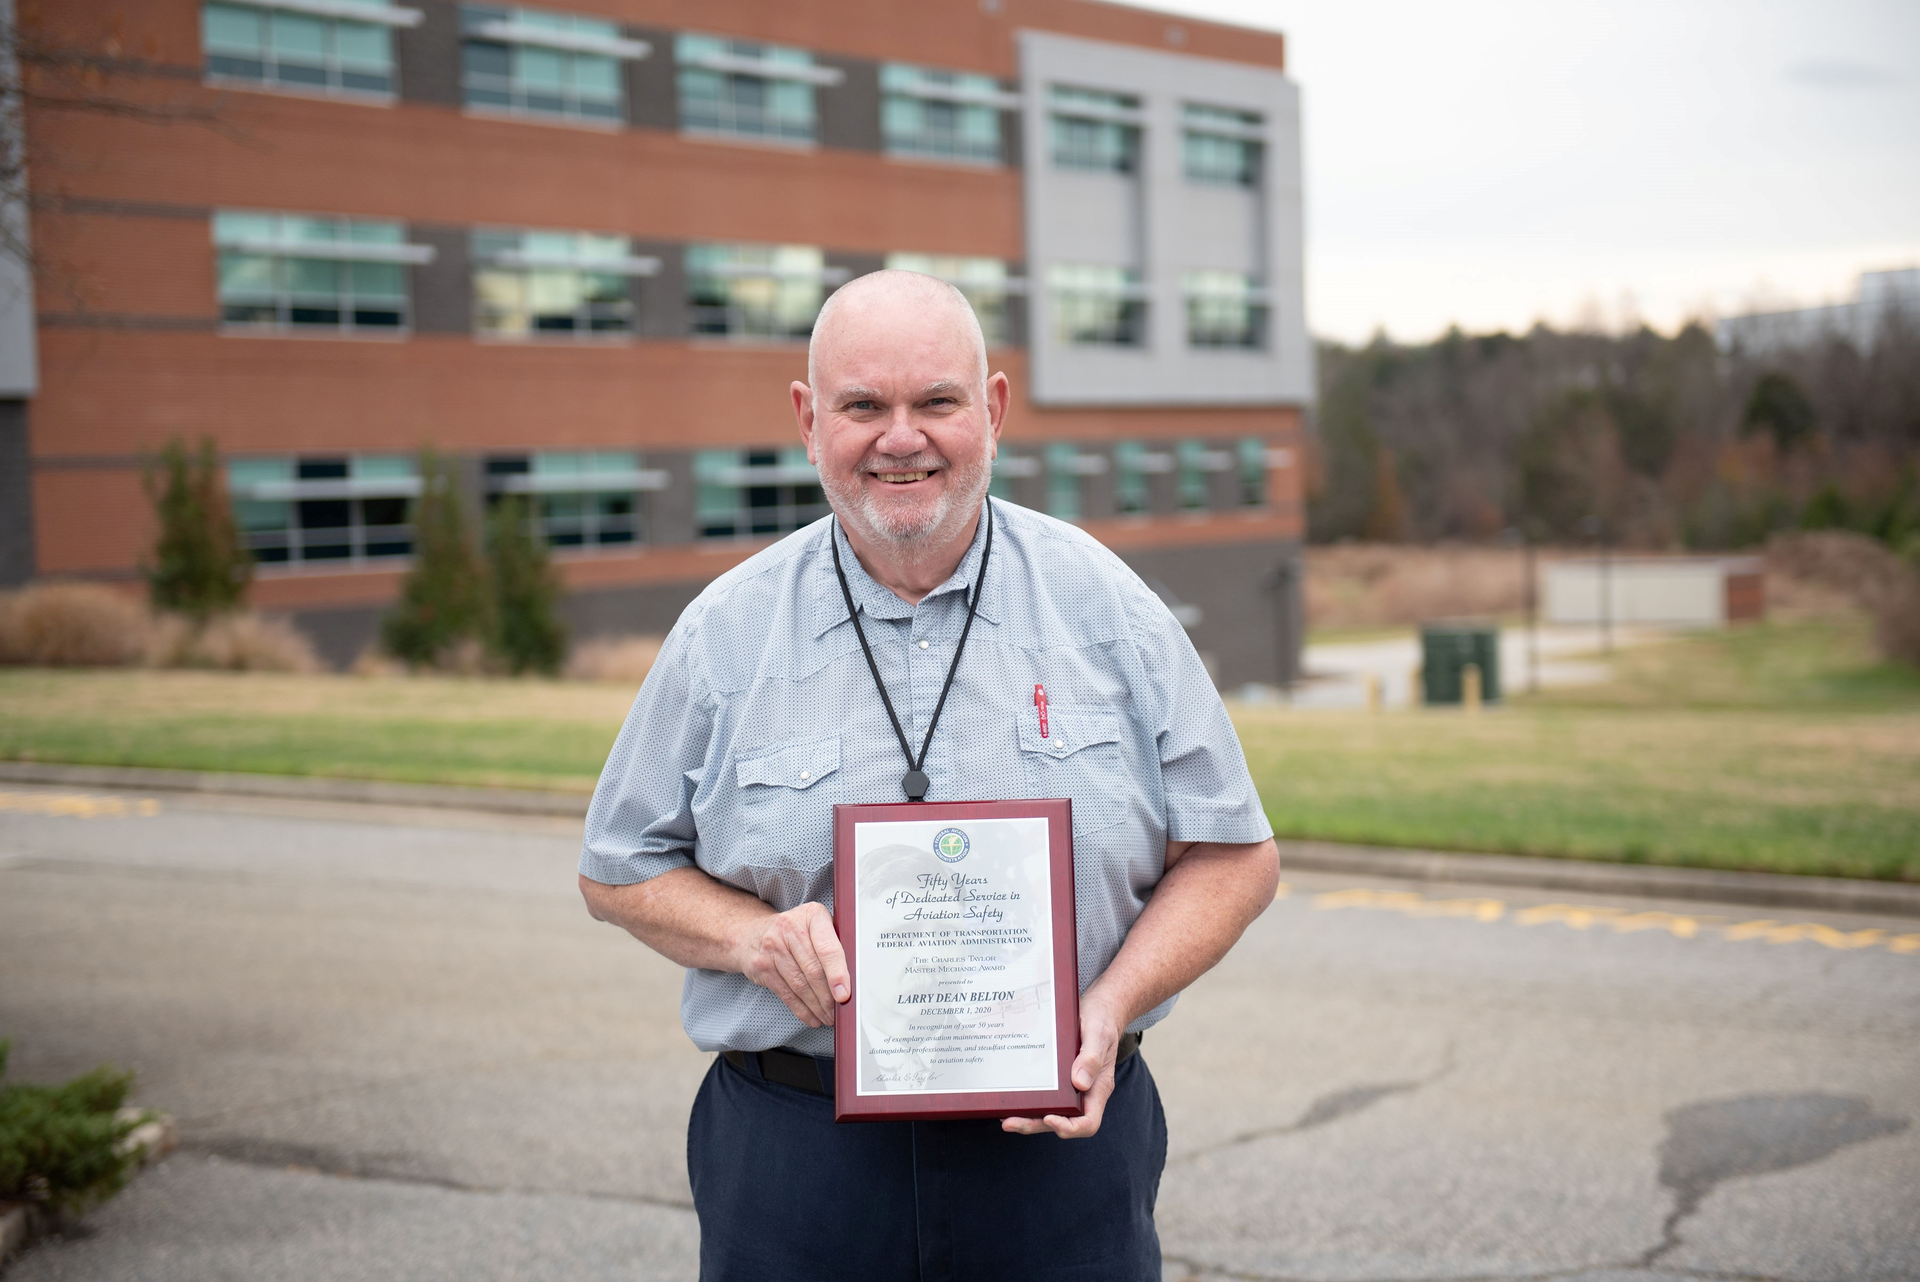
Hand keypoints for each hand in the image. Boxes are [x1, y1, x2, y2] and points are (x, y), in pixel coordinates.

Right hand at [733, 902, 849, 1027]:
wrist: (752, 933)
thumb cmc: (795, 931)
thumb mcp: (816, 924)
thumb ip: (834, 942)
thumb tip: (855, 975)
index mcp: (812, 916)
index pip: (828, 949)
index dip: (837, 974)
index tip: (844, 995)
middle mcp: (789, 928)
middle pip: (814, 971)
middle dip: (829, 997)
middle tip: (839, 1011)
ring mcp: (772, 948)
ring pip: (800, 986)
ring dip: (817, 1007)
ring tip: (828, 1017)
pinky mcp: (762, 967)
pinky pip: (786, 994)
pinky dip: (802, 1010)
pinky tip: (812, 1016)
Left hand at [1001, 993, 1125, 1138]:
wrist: (1100, 1010)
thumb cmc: (1101, 1021)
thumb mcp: (1098, 1034)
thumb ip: (1091, 1057)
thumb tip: (1079, 1083)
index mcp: (1098, 1088)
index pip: (1088, 1122)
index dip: (1069, 1127)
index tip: (1049, 1117)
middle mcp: (1085, 1094)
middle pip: (1063, 1123)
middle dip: (1036, 1125)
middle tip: (1010, 1122)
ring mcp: (1072, 1089)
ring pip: (1052, 1113)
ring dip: (1029, 1119)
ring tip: (1006, 1118)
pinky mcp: (1061, 1080)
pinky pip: (1047, 1097)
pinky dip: (1030, 1103)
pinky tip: (1013, 1100)